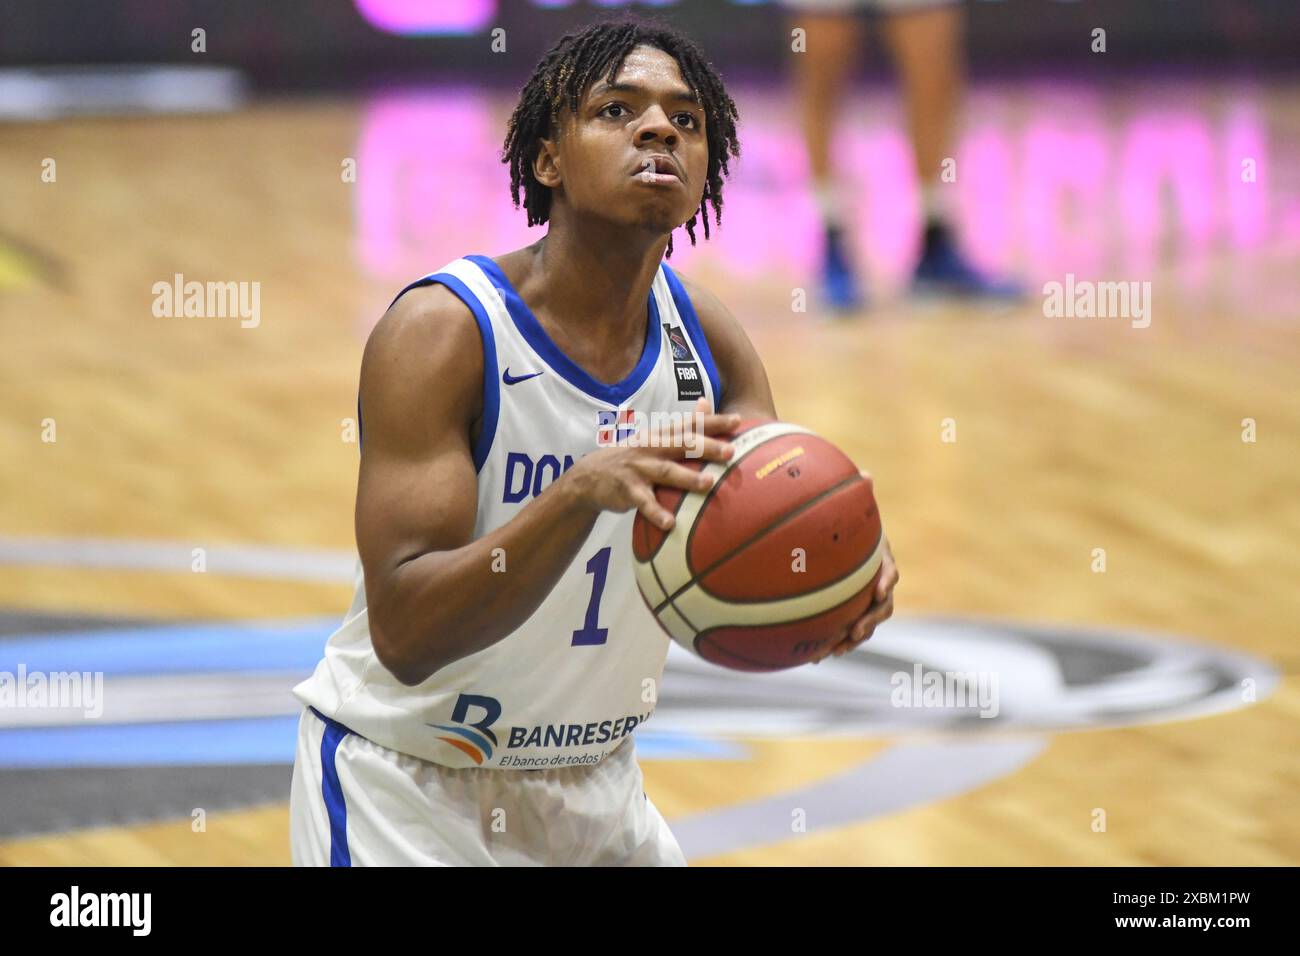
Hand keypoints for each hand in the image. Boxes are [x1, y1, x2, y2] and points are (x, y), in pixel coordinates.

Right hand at [562, 397, 737, 530]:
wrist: (589, 476)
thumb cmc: (632, 457)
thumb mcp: (654, 436)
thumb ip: (682, 424)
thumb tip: (705, 402)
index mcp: (660, 435)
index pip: (690, 425)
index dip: (714, 422)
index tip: (738, 420)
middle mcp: (651, 448)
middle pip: (682, 445)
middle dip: (707, 447)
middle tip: (730, 451)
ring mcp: (639, 469)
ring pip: (666, 472)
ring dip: (687, 478)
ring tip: (707, 484)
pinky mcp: (628, 491)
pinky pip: (644, 503)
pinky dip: (656, 513)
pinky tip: (671, 523)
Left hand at [816, 471, 897, 661]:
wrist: (829, 536)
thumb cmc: (838, 519)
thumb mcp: (847, 508)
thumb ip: (854, 495)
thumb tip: (866, 474)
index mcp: (878, 557)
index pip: (889, 570)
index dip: (886, 580)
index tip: (879, 589)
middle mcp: (874, 581)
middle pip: (881, 605)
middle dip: (870, 621)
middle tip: (855, 631)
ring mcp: (861, 598)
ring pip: (863, 623)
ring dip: (852, 638)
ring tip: (833, 651)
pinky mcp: (845, 610)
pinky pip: (842, 629)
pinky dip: (831, 641)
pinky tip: (810, 656)